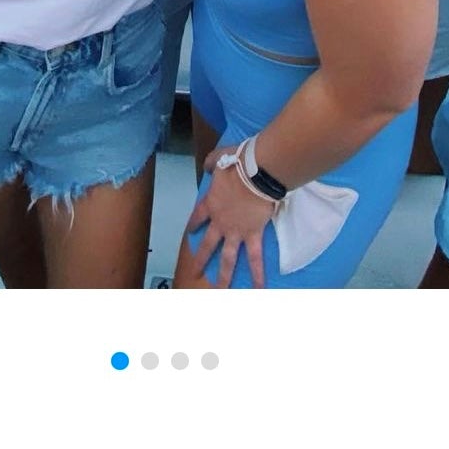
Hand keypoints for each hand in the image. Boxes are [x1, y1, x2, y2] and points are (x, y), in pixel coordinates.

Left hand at [186, 145, 275, 287]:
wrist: (256, 173)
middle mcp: (220, 222)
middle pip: (208, 245)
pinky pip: (255, 257)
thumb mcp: (218, 158)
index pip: (198, 218)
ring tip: (220, 290)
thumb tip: (207, 165)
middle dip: (202, 259)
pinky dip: (257, 273)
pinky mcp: (252, 234)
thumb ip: (210, 162)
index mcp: (211, 204)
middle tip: (196, 272)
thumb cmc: (238, 164)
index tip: (190, 232)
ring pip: (228, 258)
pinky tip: (258, 288)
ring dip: (224, 275)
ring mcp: (235, 231)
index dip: (194, 225)